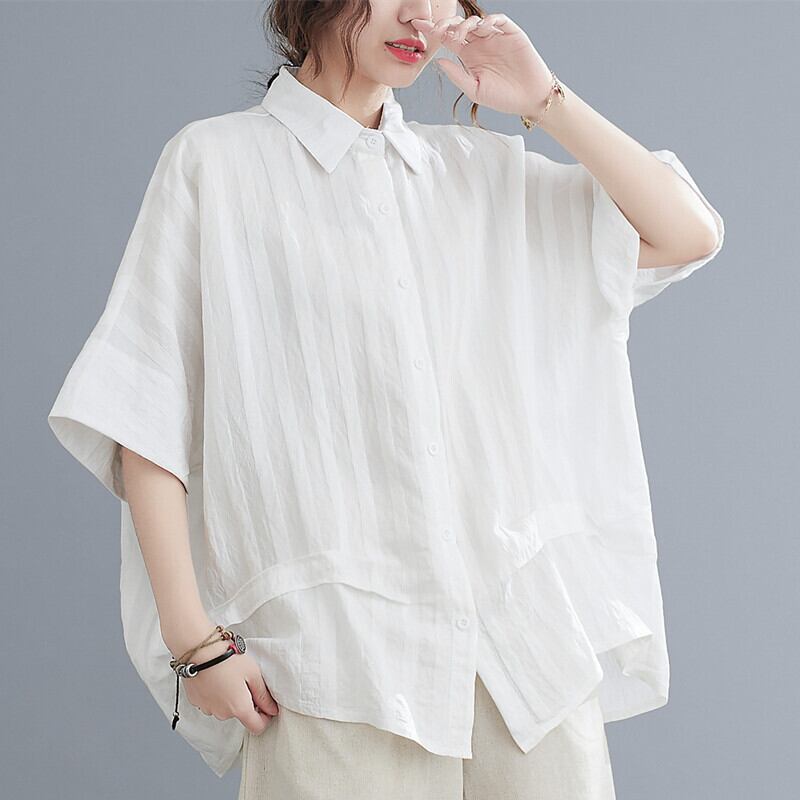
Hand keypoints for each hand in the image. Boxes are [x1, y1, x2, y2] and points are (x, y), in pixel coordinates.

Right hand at [182, 639, 279, 733]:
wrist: (198, 650)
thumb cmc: (227, 659)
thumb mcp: (254, 673)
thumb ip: (264, 695)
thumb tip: (272, 710)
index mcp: (239, 709)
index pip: (257, 727)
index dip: (265, 717)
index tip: (266, 705)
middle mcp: (222, 714)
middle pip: (240, 714)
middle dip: (246, 701)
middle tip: (245, 679)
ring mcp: (207, 709)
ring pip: (225, 708)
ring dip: (230, 697)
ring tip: (229, 676)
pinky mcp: (196, 701)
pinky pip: (211, 702)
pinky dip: (216, 694)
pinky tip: (216, 677)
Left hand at [411, 13, 554, 118]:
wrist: (529, 99)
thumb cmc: (503, 98)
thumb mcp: (475, 90)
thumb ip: (456, 76)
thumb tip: (438, 61)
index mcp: (469, 56)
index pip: (447, 39)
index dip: (433, 30)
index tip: (417, 25)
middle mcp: (480, 44)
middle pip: (458, 26)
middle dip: (445, 24)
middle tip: (437, 29)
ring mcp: (495, 37)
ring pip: (475, 21)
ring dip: (464, 24)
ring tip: (460, 35)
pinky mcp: (511, 34)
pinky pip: (498, 20)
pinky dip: (488, 20)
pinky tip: (481, 28)